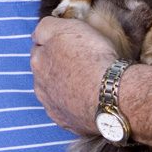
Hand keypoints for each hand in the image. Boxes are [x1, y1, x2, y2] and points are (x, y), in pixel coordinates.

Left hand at [30, 16, 116, 135]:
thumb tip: (37, 33)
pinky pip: (70, 112)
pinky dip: (77, 105)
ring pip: (57, 94)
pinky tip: (90, 100)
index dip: (54, 43)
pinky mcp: (71, 124)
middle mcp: (41, 88)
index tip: (69, 43)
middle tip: (80, 61)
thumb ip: (46, 27)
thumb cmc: (91, 57)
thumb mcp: (67, 28)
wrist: (113, 93)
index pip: (39, 48)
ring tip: (87, 82)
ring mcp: (55, 109)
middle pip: (46, 73)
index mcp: (38, 63)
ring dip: (66, 88)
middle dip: (58, 66)